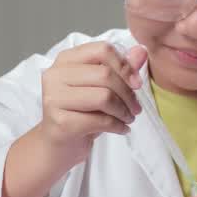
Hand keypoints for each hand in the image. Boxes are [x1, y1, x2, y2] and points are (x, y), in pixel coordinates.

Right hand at [36, 41, 147, 161]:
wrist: (58, 146)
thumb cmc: (80, 113)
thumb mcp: (101, 88)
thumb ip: (121, 68)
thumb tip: (141, 52)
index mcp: (65, 60)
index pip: (102, 50)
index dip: (125, 66)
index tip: (136, 83)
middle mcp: (55, 75)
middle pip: (105, 74)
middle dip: (128, 93)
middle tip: (135, 108)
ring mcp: (54, 98)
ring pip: (104, 97)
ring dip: (124, 111)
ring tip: (128, 118)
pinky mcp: (60, 122)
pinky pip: (100, 120)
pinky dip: (118, 126)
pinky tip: (122, 129)